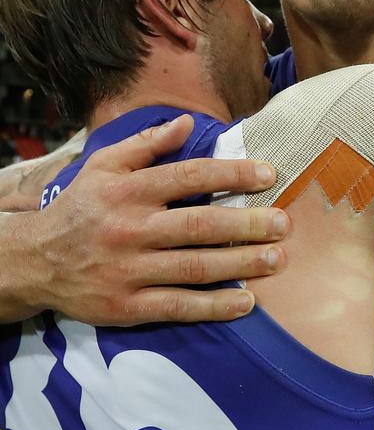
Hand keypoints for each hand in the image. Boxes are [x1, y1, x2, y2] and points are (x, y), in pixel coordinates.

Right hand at [20, 114, 288, 324]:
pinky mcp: (127, 306)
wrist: (33, 260)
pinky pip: (177, 306)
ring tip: (276, 259)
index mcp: (129, 190)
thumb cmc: (80, 207)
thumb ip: (146, 144)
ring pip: (194, 267)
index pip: (189, 176)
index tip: (268, 175)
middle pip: (199, 226)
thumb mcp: (103, 165)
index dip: (232, 175)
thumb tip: (188, 123)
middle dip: (247, 224)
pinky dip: (214, 306)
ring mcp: (130, 270)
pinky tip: (245, 302)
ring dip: (240, 265)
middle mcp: (132, 228)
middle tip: (284, 224)